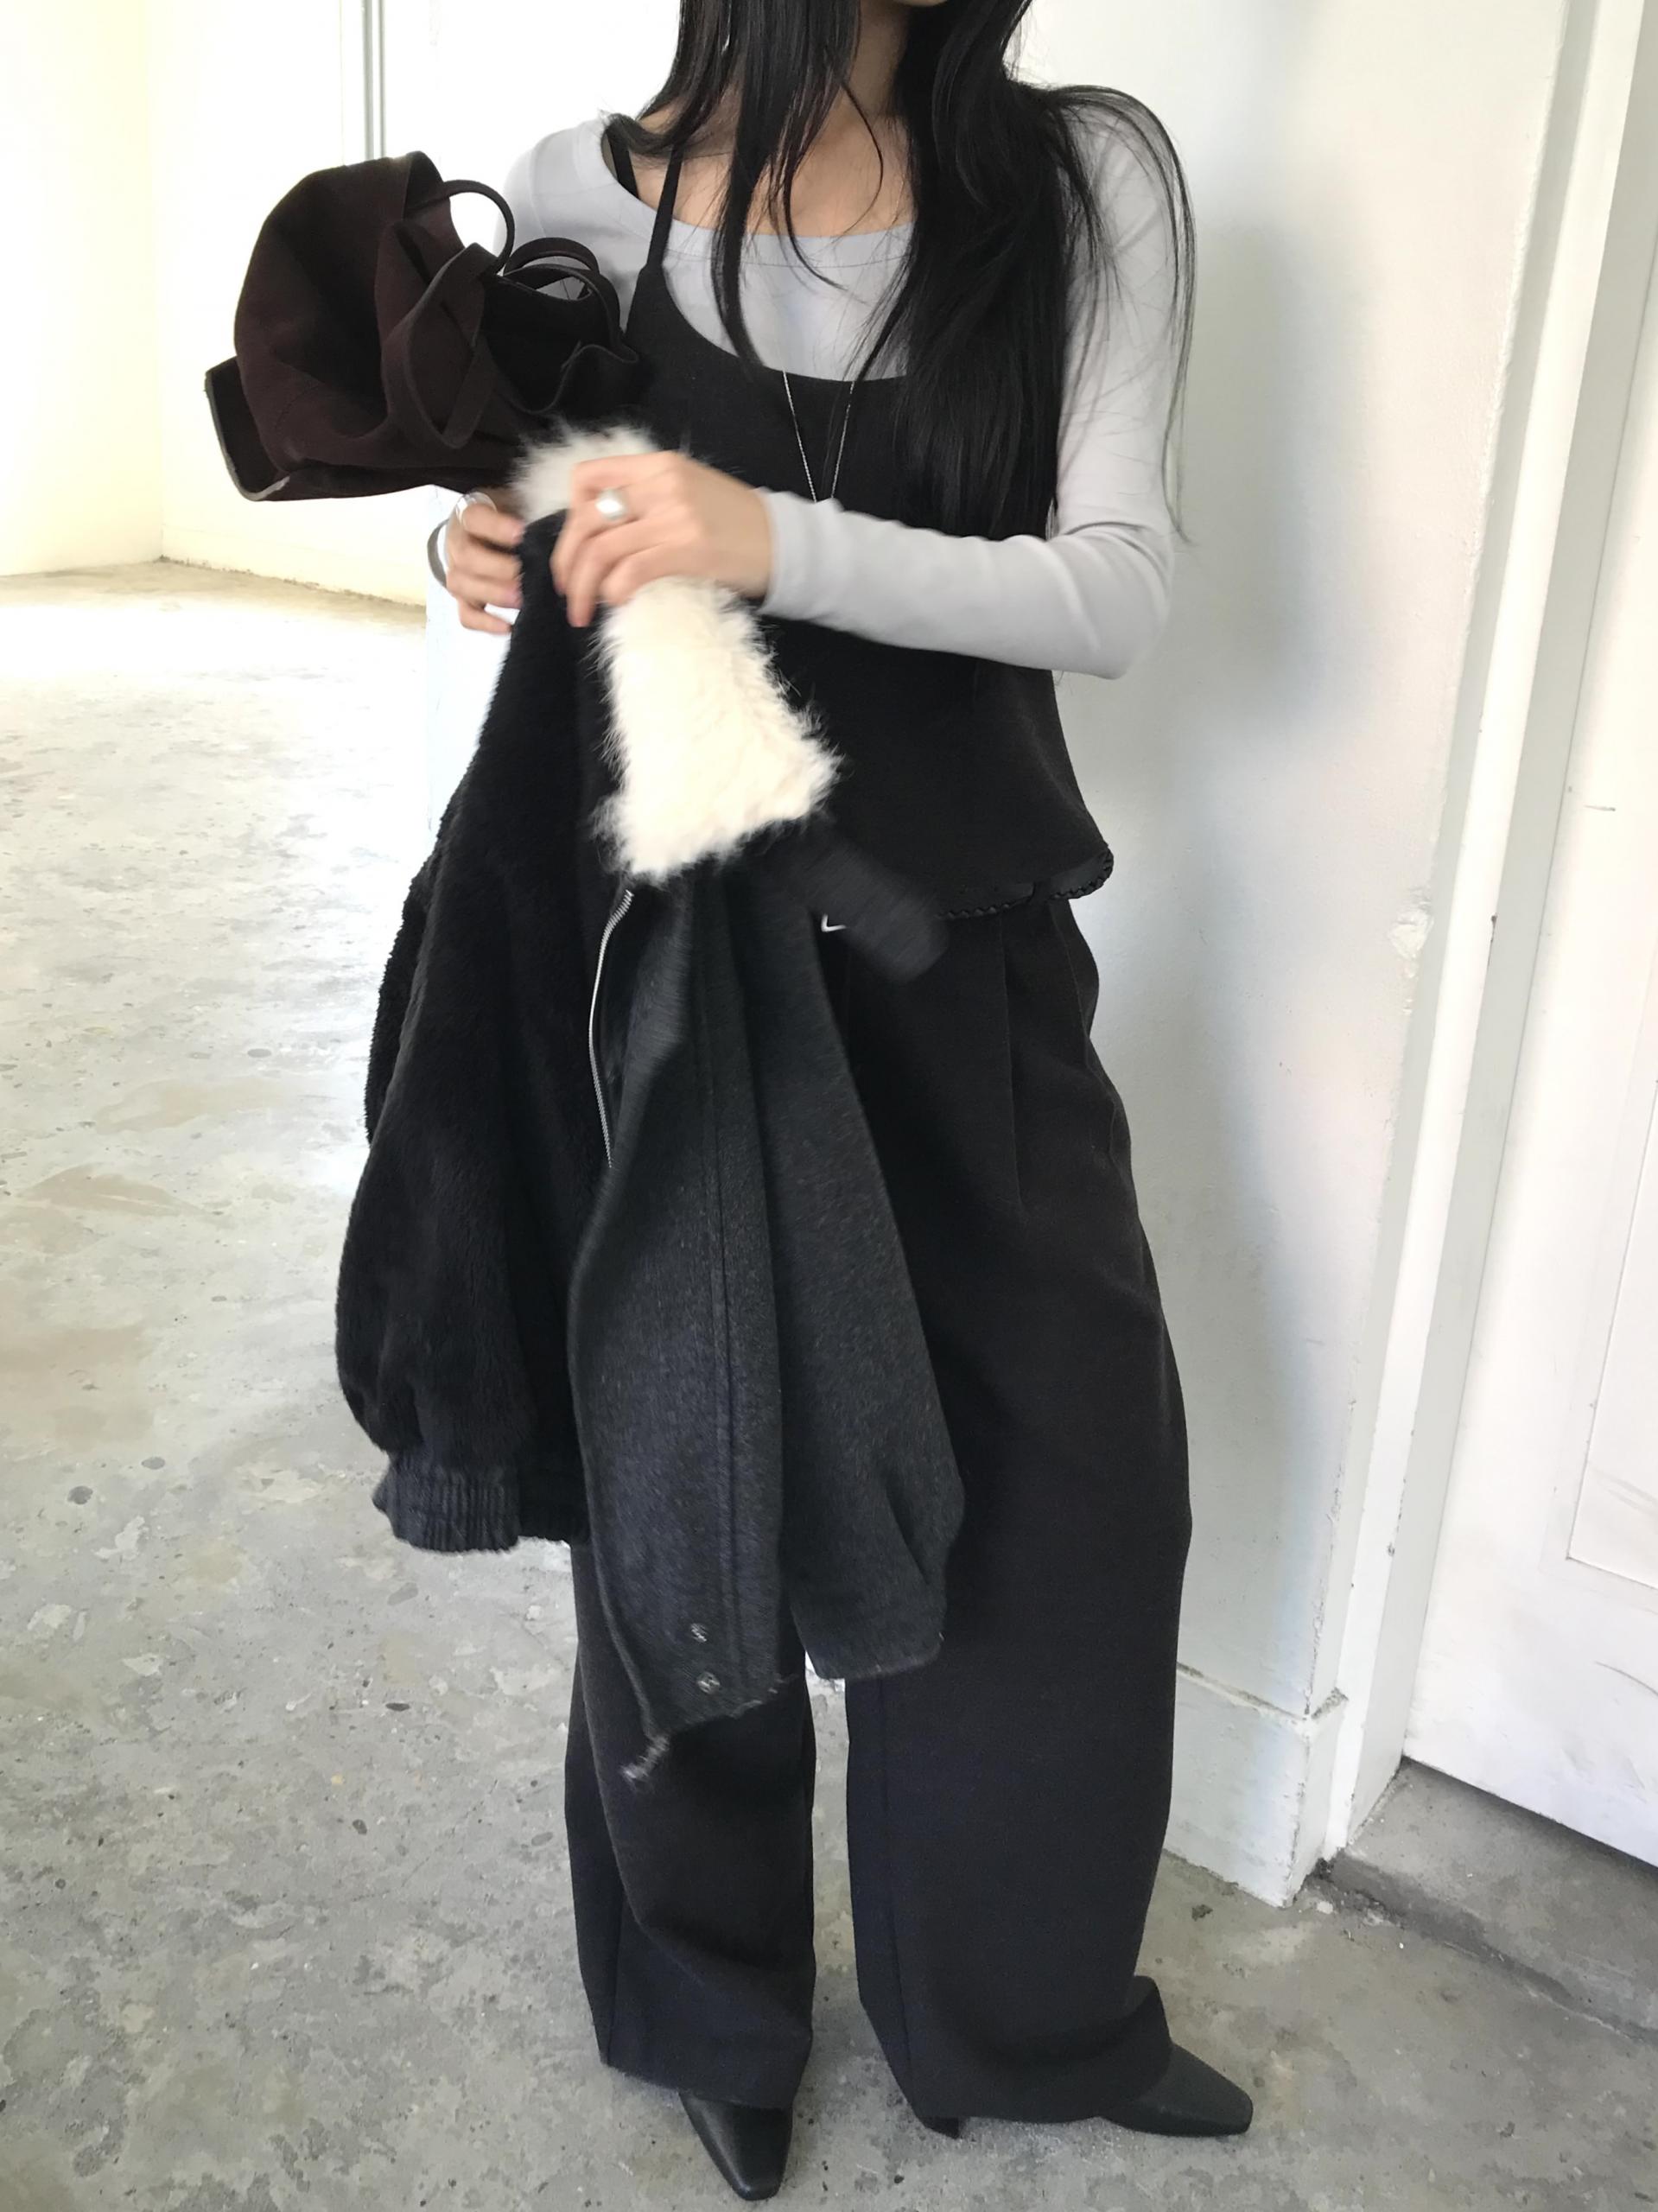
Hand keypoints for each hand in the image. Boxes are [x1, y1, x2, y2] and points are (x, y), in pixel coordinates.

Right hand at [442, 491, 524, 635]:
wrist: (484, 537)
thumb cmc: (506, 520)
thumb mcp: (515, 506)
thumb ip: (528, 514)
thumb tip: (555, 528)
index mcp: (470, 516)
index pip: (475, 518)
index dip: (496, 527)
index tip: (521, 534)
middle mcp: (458, 544)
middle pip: (466, 556)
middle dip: (496, 568)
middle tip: (521, 575)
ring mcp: (457, 574)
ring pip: (461, 585)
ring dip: (492, 595)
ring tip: (520, 601)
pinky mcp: (462, 600)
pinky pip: (466, 615)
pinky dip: (485, 624)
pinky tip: (508, 627)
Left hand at [552, 451, 772, 626]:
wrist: (786, 542)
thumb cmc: (737, 524)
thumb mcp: (688, 492)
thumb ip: (648, 499)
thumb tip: (605, 532)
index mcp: (658, 465)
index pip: (587, 478)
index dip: (569, 515)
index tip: (576, 547)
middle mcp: (661, 484)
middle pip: (585, 519)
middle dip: (566, 562)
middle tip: (567, 592)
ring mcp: (674, 516)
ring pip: (600, 549)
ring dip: (582, 586)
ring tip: (581, 612)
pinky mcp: (688, 549)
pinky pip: (631, 570)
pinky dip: (614, 590)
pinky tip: (616, 602)